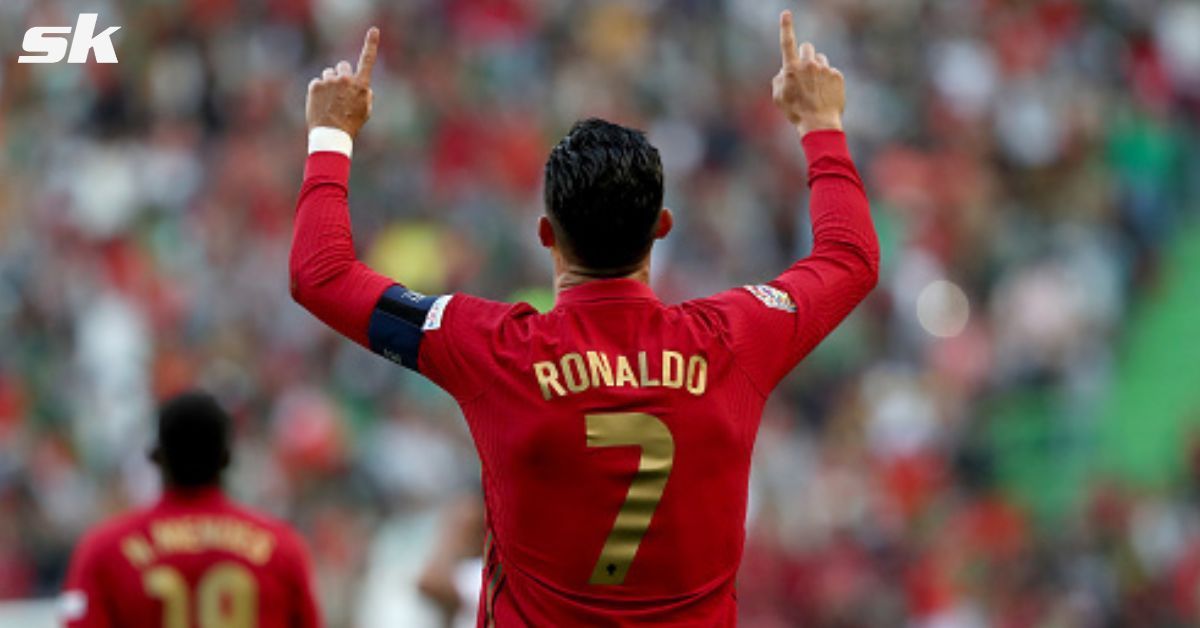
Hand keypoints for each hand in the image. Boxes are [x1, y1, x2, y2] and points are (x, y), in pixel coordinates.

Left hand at [306, 27, 378, 137]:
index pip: (368, 60)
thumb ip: (365, 94)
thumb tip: (362, 87)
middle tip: (340, 92)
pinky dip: (318, 91)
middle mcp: (345, 79)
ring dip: (329, 83)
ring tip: (329, 102)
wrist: (331, 136)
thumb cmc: (351, 125)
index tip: (374, 30)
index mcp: (361, 85)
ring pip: (328, 74)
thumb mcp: (366, 111)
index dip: (371, 44)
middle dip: (341, 75)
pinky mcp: (315, 85)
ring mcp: (329, 81)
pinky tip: (321, 104)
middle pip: (343, 66)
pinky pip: (317, 82)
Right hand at [772, 11, 843, 134]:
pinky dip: (828, 80)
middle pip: (807, 47)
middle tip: (805, 71)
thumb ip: (779, 79)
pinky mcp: (837, 75)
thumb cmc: (796, 112)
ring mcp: (824, 69)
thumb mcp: (778, 97)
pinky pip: (831, 71)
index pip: (787, 42)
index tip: (786, 13)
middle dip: (806, 56)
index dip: (786, 26)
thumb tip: (785, 71)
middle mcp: (808, 64)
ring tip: (816, 87)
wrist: (819, 124)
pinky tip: (825, 94)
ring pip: (820, 59)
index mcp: (791, 68)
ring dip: (817, 68)